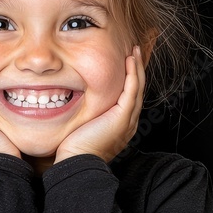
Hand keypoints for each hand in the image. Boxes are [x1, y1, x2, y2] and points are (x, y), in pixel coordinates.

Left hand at [54, 45, 144, 163]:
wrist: (77, 162)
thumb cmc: (75, 148)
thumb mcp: (84, 124)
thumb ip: (87, 112)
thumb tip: (76, 97)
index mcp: (121, 124)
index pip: (129, 96)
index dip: (130, 78)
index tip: (126, 62)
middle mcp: (128, 121)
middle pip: (138, 89)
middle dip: (137, 69)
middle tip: (135, 51)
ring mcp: (128, 119)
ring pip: (138, 88)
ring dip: (137, 67)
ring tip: (135, 51)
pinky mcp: (123, 117)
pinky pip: (132, 91)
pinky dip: (133, 74)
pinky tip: (131, 60)